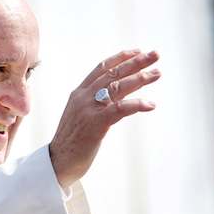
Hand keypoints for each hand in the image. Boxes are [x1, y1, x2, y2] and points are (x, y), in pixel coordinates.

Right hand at [49, 49, 160, 188]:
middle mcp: (83, 97)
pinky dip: (137, 104)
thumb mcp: (80, 116)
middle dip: (136, 62)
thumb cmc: (71, 142)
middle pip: (113, 73)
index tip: (138, 51)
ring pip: (118, 87)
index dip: (121, 57)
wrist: (57, 161)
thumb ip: (93, 104)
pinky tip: (150, 104)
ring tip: (157, 73)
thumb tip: (112, 98)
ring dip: (140, 78)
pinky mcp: (95, 124)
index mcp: (79, 93)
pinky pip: (120, 109)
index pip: (102, 68)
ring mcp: (88, 109)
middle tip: (155, 55)